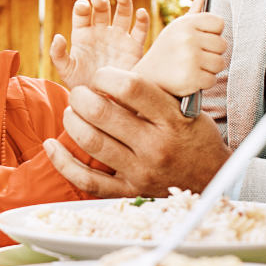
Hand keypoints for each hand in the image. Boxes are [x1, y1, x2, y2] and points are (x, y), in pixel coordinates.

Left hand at [42, 66, 230, 197]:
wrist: (212, 179)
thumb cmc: (194, 135)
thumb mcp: (184, 108)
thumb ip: (153, 93)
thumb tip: (113, 75)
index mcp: (171, 119)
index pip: (130, 88)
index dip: (106, 76)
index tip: (100, 75)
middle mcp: (155, 146)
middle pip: (103, 113)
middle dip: (81, 97)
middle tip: (78, 93)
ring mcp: (141, 171)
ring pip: (92, 142)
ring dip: (72, 121)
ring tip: (72, 111)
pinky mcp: (128, 191)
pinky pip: (87, 180)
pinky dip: (64, 162)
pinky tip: (52, 145)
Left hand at [49, 0, 148, 89]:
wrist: (104, 102)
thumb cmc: (81, 85)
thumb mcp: (66, 71)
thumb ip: (57, 54)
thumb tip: (57, 37)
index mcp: (83, 34)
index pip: (82, 14)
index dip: (82, 7)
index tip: (83, 6)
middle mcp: (101, 32)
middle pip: (102, 10)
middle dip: (101, 3)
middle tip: (100, 0)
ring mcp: (118, 38)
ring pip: (123, 15)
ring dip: (124, 3)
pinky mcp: (134, 47)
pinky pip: (140, 31)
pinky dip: (142, 20)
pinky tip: (141, 13)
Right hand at [134, 0, 225, 96]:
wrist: (147, 77)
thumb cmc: (166, 51)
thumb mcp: (176, 29)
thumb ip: (193, 12)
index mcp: (186, 24)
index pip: (219, 23)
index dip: (213, 33)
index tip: (201, 39)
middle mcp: (188, 38)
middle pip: (222, 45)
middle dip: (212, 53)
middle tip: (195, 57)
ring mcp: (190, 59)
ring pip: (220, 63)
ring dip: (209, 69)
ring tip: (192, 67)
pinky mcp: (191, 78)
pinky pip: (212, 80)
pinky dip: (204, 82)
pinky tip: (190, 79)